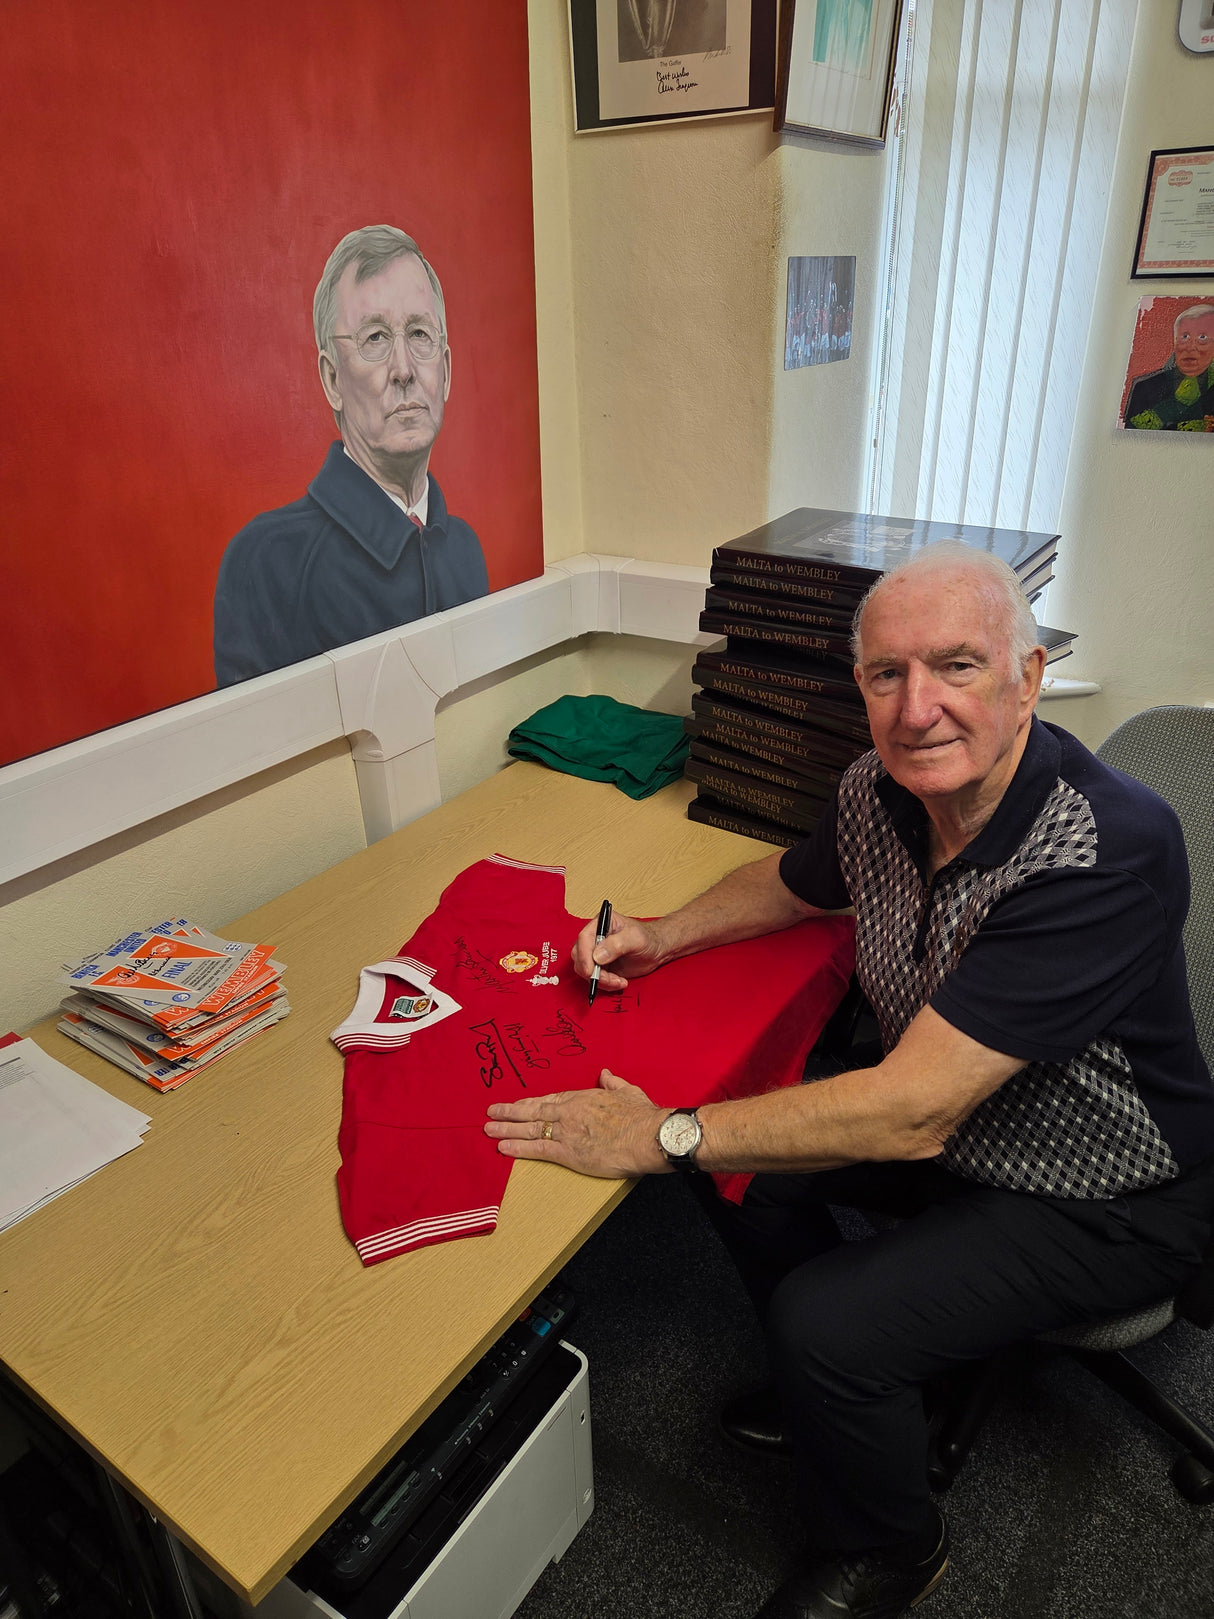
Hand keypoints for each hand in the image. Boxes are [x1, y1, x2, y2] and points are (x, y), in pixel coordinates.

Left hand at [484, 1068, 670, 1178]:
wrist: (646, 1135)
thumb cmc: (641, 1115)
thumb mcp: (627, 1091)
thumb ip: (613, 1083)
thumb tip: (605, 1074)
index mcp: (582, 1098)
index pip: (549, 1099)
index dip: (530, 1102)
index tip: (516, 1104)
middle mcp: (569, 1113)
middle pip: (533, 1111)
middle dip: (510, 1112)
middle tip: (491, 1112)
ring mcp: (566, 1132)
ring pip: (530, 1129)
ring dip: (507, 1130)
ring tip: (488, 1130)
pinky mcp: (568, 1153)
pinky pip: (538, 1149)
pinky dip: (518, 1149)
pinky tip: (503, 1148)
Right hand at [570, 911, 666, 992]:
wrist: (656, 950)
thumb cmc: (648, 939)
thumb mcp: (635, 938)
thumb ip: (616, 944)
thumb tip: (597, 956)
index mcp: (601, 924)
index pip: (584, 938)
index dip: (584, 956)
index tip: (591, 971)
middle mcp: (595, 937)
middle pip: (580, 956)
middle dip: (593, 971)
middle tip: (610, 979)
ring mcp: (596, 952)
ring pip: (585, 970)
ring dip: (600, 980)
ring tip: (619, 981)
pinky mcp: (600, 966)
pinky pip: (594, 978)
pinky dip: (605, 984)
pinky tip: (620, 982)